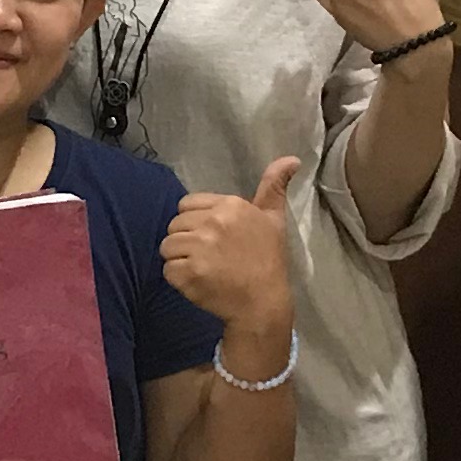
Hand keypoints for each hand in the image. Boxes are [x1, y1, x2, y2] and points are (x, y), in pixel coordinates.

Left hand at [162, 157, 299, 333]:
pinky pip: (167, 270)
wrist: (263, 303)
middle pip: (174, 225)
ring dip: (180, 260)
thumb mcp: (274, 219)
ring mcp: (199, 248)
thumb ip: (274, 186)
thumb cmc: (267, 259)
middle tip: (209, 257)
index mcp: (230, 206)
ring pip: (167, 247)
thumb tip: (293, 157)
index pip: (187, 205)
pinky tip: (198, 283)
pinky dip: (178, 279)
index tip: (213, 238)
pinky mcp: (188, 273)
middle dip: (186, 241)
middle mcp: (213, 222)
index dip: (195, 222)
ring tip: (202, 269)